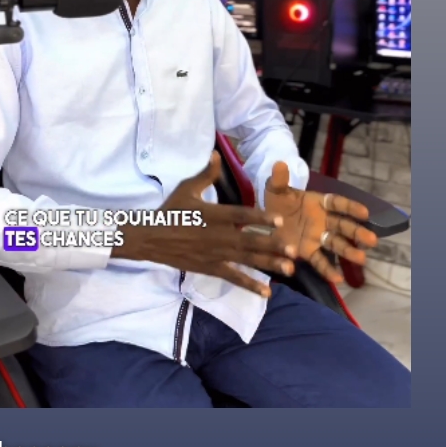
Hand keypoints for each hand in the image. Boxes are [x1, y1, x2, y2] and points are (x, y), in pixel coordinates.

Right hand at [111, 152, 294, 297]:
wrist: (151, 237)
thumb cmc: (171, 211)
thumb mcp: (187, 189)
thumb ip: (206, 174)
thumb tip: (217, 154)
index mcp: (214, 214)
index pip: (241, 216)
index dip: (261, 218)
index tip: (280, 221)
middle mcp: (217, 235)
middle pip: (249, 241)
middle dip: (273, 246)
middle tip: (295, 251)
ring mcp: (215, 254)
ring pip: (246, 260)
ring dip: (268, 265)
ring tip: (289, 270)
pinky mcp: (210, 267)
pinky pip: (233, 277)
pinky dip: (250, 285)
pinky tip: (266, 292)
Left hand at [263, 162, 377, 284]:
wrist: (265, 220)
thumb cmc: (277, 201)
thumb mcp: (275, 190)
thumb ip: (278, 180)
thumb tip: (279, 164)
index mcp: (318, 203)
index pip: (337, 203)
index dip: (351, 207)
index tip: (364, 212)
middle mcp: (322, 221)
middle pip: (342, 226)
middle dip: (356, 233)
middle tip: (372, 240)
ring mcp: (316, 238)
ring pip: (335, 244)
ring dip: (348, 251)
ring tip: (362, 259)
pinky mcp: (307, 252)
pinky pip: (319, 262)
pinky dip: (328, 270)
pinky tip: (338, 279)